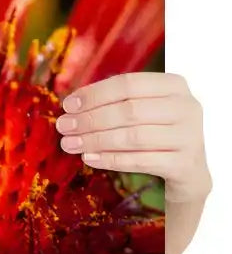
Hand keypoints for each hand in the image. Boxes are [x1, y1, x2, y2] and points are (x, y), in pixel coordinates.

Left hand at [55, 72, 211, 202]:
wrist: (188, 170)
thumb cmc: (156, 133)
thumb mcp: (143, 110)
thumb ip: (114, 102)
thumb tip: (71, 105)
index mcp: (174, 85)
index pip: (128, 84)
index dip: (94, 94)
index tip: (67, 106)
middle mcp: (187, 107)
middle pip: (128, 110)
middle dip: (90, 119)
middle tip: (63, 127)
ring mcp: (190, 136)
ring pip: (133, 136)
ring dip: (95, 140)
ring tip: (70, 144)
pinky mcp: (185, 164)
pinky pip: (140, 161)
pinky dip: (110, 159)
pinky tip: (89, 158)